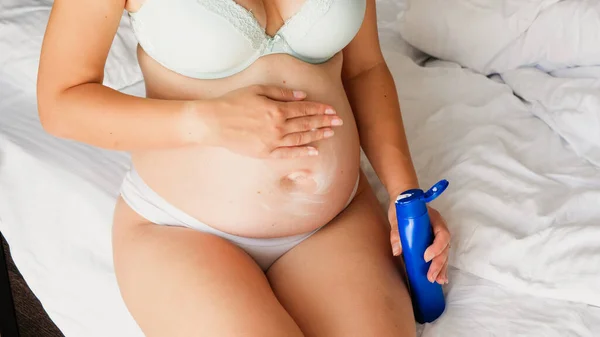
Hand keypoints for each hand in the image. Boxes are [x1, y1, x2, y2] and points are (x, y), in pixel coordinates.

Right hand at [204, 84, 342, 158]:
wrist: (213, 122)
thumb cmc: (233, 102)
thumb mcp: (257, 90)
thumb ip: (281, 93)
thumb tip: (302, 96)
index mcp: (277, 109)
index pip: (305, 109)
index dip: (320, 109)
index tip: (332, 110)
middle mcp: (278, 126)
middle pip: (307, 123)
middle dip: (325, 121)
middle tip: (339, 121)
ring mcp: (272, 141)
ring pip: (301, 138)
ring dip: (318, 135)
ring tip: (330, 133)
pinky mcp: (265, 153)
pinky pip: (289, 153)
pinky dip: (302, 152)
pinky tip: (314, 150)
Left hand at [388, 203, 450, 284]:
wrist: (405, 200)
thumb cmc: (403, 207)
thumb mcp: (397, 217)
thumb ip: (397, 232)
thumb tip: (397, 251)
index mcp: (435, 220)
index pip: (442, 235)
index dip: (436, 247)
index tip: (425, 257)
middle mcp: (439, 228)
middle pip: (445, 248)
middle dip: (439, 263)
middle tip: (431, 276)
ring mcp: (438, 236)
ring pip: (444, 254)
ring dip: (442, 268)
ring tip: (438, 280)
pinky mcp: (433, 242)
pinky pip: (440, 255)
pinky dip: (441, 267)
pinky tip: (440, 278)